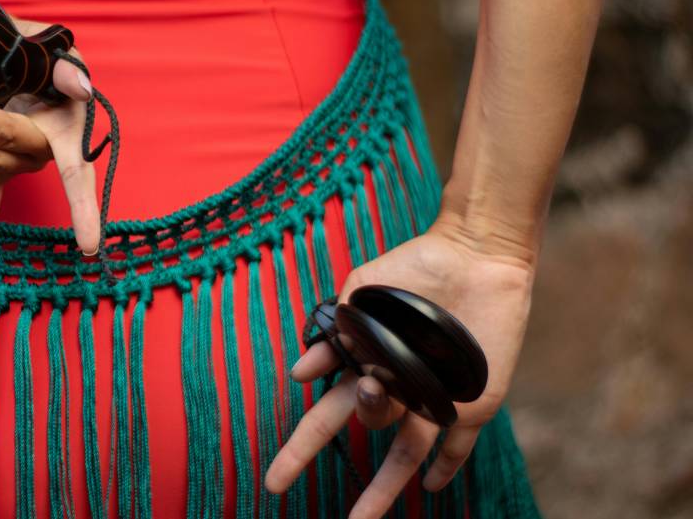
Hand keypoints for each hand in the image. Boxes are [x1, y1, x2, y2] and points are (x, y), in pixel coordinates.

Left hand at [0, 18, 96, 285]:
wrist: (34, 69)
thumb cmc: (53, 66)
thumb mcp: (64, 57)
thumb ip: (70, 73)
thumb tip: (81, 88)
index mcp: (67, 131)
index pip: (77, 173)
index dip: (84, 208)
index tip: (89, 245)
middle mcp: (42, 151)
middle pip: (6, 137)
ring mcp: (16, 161)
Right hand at [264, 218, 536, 517]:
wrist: (473, 254)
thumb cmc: (412, 268)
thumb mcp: (360, 295)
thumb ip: (332, 334)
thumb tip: (298, 373)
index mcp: (365, 367)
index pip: (324, 417)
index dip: (298, 451)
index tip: (275, 481)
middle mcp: (396, 388)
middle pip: (362, 426)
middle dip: (345, 442)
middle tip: (372, 387)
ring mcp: (433, 398)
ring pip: (405, 453)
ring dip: (384, 487)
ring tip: (362, 518)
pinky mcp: (470, 401)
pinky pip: (459, 443)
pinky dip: (447, 465)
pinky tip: (433, 486)